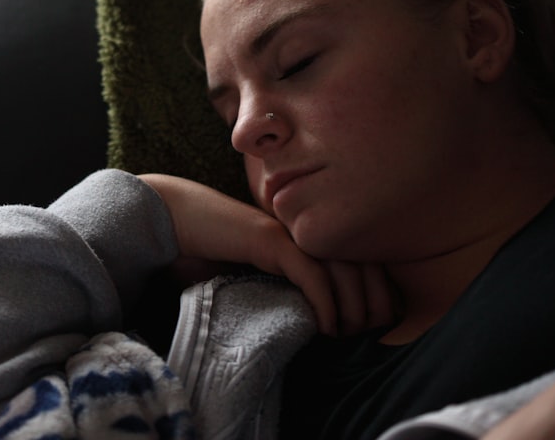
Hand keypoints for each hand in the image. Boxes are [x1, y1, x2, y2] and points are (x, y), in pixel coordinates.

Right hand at [138, 173, 397, 336]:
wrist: (174, 219)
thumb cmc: (211, 249)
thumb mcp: (257, 273)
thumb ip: (285, 287)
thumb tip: (317, 325)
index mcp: (309, 236)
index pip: (364, 261)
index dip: (380, 293)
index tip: (378, 326)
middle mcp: (306, 231)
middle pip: (364, 264)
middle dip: (376, 304)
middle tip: (368, 335)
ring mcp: (290, 233)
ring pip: (344, 270)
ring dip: (353, 309)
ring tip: (345, 335)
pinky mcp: (270, 241)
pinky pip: (310, 273)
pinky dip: (325, 302)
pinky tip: (325, 327)